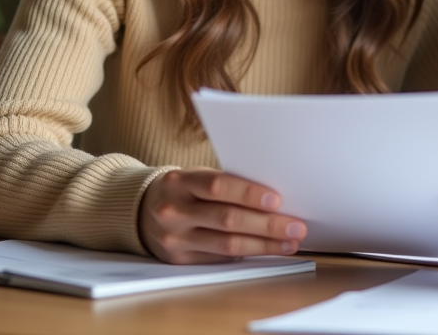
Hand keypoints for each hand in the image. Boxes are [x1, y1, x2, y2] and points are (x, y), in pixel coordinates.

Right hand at [138, 168, 307, 263]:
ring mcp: (175, 238)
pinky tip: (267, 250)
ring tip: (289, 242)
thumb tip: (273, 199)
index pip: (218, 186)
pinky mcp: (180, 259)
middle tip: (295, 226)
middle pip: (227, 219)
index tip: (277, 200)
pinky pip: (219, 259)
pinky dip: (248, 254)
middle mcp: (174, 211)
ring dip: (264, 244)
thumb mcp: (196, 177)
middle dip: (267, 224)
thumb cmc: (183, 190)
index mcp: (180, 182)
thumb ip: (226, 185)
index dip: (249, 194)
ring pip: (227, 244)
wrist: (142, 211)